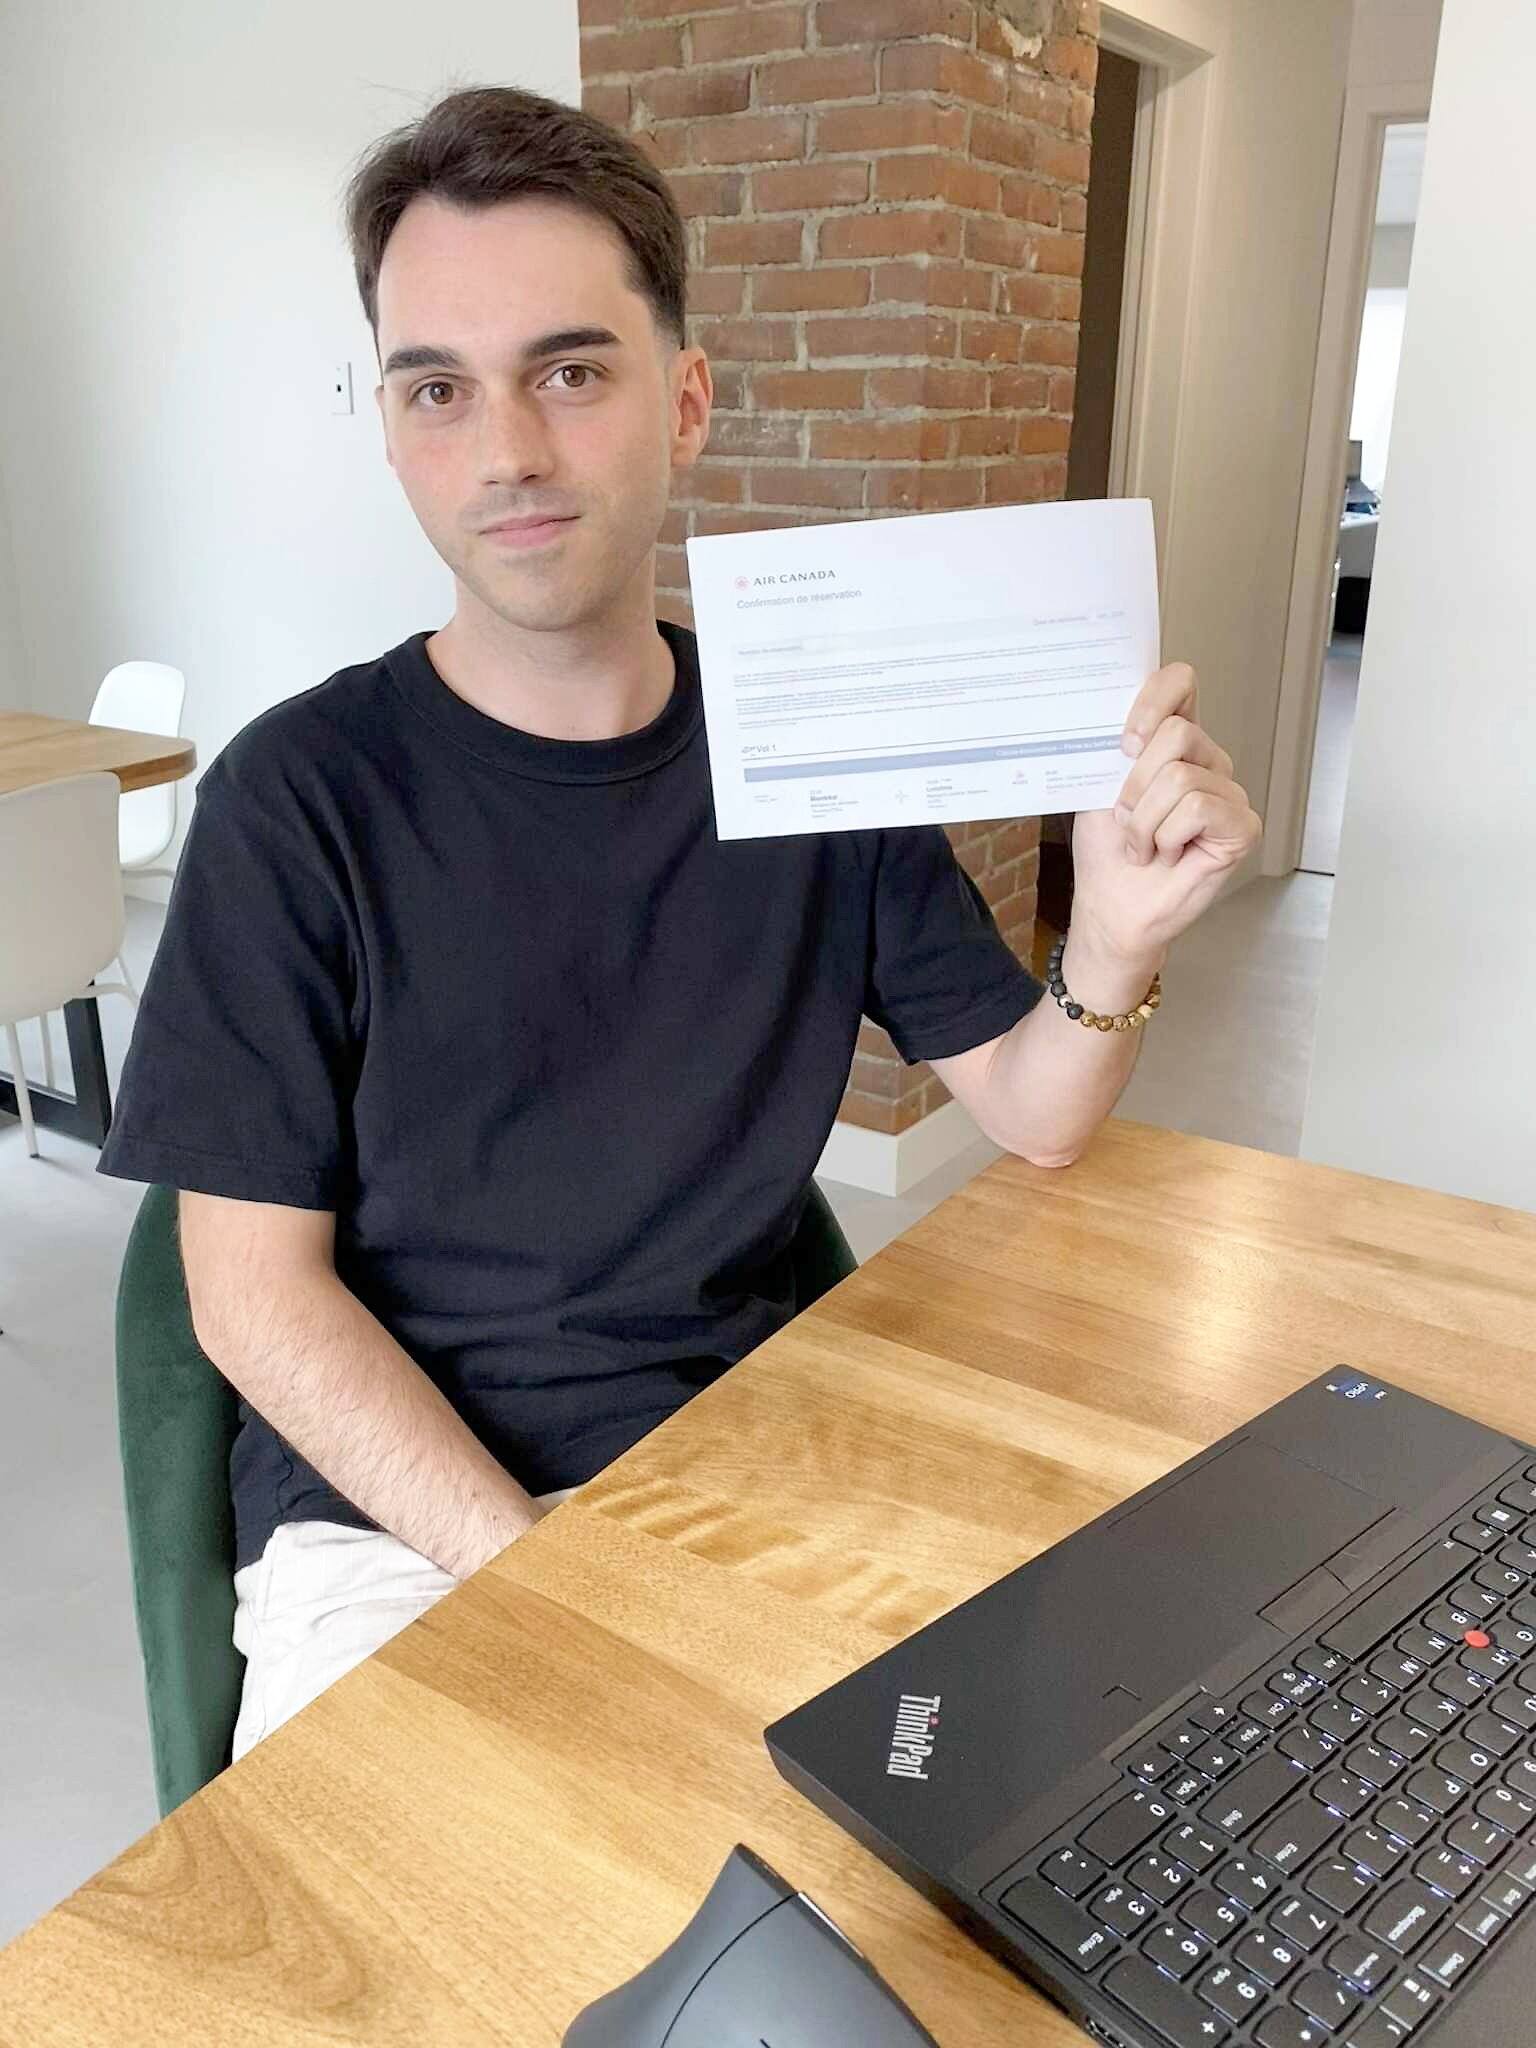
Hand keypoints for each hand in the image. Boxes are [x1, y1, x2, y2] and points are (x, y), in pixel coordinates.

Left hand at [1069, 662, 1261, 969]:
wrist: (1111, 906)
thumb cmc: (1107, 851)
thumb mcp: (1098, 786)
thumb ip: (1116, 744)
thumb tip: (1117, 716)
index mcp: (1172, 743)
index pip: (1180, 683)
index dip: (1154, 698)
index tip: (1125, 740)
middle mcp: (1206, 760)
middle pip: (1177, 733)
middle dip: (1135, 783)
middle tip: (1126, 819)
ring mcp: (1228, 792)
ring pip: (1181, 777)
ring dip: (1144, 820)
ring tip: (1145, 844)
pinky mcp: (1241, 826)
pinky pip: (1198, 808)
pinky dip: (1167, 835)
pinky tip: (1168, 855)